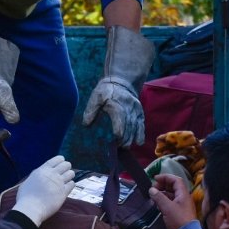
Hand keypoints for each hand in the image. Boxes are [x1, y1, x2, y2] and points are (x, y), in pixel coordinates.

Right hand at [12, 155, 74, 226]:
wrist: (31, 208)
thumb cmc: (26, 197)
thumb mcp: (28, 181)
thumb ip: (36, 176)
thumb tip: (39, 174)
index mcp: (42, 170)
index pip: (56, 159)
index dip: (60, 160)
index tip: (62, 161)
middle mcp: (52, 174)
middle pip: (66, 165)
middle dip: (66, 167)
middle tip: (64, 172)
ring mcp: (59, 183)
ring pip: (71, 173)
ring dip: (69, 176)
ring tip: (66, 180)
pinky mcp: (63, 192)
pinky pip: (72, 184)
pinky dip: (70, 185)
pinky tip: (66, 188)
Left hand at [82, 26, 154, 146]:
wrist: (121, 81)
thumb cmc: (106, 90)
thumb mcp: (96, 97)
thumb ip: (91, 110)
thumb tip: (86, 125)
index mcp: (116, 105)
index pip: (120, 119)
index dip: (119, 130)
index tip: (116, 139)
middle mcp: (128, 108)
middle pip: (128, 125)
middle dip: (125, 138)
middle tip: (121, 147)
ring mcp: (135, 110)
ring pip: (135, 126)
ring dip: (132, 137)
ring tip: (127, 147)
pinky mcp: (139, 112)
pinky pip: (141, 124)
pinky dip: (140, 133)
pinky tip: (139, 142)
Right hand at [148, 173, 197, 228]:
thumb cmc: (178, 219)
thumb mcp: (167, 207)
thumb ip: (159, 197)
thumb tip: (151, 189)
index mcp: (183, 194)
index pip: (175, 180)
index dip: (165, 177)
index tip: (155, 179)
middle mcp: (183, 197)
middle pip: (173, 186)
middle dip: (162, 185)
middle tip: (153, 189)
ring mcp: (182, 204)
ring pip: (171, 194)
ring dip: (162, 193)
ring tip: (153, 196)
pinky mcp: (179, 212)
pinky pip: (171, 202)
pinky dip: (164, 200)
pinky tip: (157, 204)